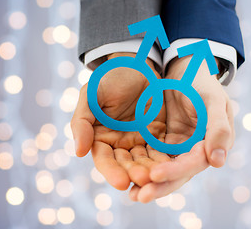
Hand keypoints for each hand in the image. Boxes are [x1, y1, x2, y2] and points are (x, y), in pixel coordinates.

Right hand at [71, 52, 169, 189]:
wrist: (134, 67)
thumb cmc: (109, 80)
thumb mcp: (90, 96)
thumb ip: (82, 122)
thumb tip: (79, 151)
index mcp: (101, 138)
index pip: (104, 159)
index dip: (112, 172)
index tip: (121, 182)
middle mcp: (119, 144)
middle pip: (126, 164)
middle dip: (134, 174)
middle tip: (144, 180)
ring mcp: (139, 141)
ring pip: (145, 160)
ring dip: (151, 170)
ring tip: (158, 177)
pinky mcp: (157, 135)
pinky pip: (161, 149)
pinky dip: (165, 159)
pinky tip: (171, 166)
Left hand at [129, 56, 234, 201]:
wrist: (184, 70)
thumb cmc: (201, 82)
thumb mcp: (213, 100)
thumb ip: (218, 128)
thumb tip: (218, 162)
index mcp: (211, 142)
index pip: (194, 162)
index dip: (176, 171)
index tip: (155, 175)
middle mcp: (195, 150)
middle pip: (178, 173)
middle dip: (160, 185)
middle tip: (140, 196)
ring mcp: (179, 147)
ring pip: (164, 169)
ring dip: (148, 182)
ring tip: (131, 194)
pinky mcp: (164, 142)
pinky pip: (152, 157)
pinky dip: (142, 167)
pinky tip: (127, 176)